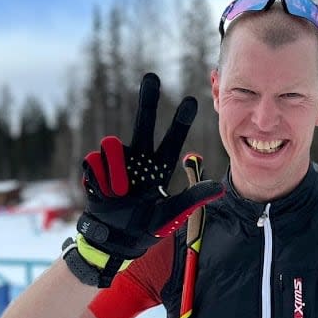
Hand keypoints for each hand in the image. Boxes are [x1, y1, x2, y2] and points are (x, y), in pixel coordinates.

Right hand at [63, 73, 222, 286]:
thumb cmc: (144, 227)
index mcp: (158, 166)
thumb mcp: (173, 213)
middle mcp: (138, 158)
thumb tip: (222, 188)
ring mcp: (117, 161)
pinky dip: (100, 178)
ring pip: (114, 144)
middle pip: (143, 123)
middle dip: (147, 101)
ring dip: (116, 170)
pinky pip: (95, 159)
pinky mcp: (96, 168)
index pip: (172, 139)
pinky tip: (104, 191)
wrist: (113, 240)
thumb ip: (194, 198)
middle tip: (152, 77)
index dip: (180, 121)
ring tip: (119, 191)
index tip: (192, 100)